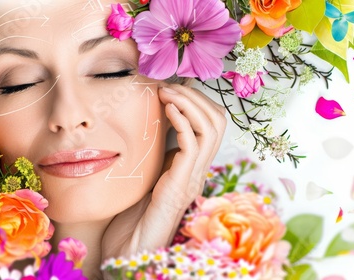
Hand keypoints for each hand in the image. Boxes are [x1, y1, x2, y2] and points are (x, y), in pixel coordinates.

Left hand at [101, 84, 225, 262]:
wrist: (135, 244)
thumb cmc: (140, 210)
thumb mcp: (154, 170)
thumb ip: (161, 149)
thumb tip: (157, 119)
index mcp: (196, 163)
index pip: (214, 122)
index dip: (199, 100)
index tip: (175, 87)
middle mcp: (201, 167)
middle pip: (218, 121)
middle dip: (196, 96)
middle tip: (171, 86)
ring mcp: (194, 175)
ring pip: (210, 128)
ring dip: (189, 103)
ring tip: (167, 92)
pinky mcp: (182, 182)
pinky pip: (192, 143)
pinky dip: (182, 121)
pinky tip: (167, 110)